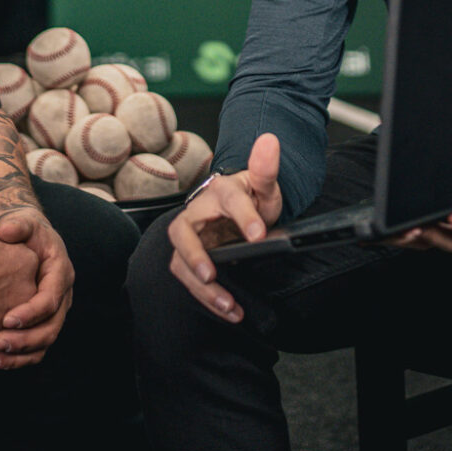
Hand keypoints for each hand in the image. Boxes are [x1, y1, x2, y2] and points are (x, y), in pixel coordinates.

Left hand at [0, 205, 73, 369]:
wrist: (22, 243)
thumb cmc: (22, 233)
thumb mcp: (23, 222)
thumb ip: (17, 224)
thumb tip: (5, 230)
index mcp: (60, 273)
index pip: (51, 299)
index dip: (31, 312)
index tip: (5, 319)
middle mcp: (61, 297)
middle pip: (50, 329)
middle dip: (24, 341)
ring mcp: (51, 315)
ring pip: (42, 345)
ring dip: (16, 357)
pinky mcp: (39, 327)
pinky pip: (31, 351)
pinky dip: (12, 359)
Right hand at [166, 133, 283, 321]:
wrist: (240, 210)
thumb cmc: (250, 197)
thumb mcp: (264, 186)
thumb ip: (267, 169)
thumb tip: (270, 141)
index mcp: (221, 191)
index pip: (230, 200)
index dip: (243, 217)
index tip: (259, 236)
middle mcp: (198, 213)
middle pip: (183, 233)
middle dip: (194, 255)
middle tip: (211, 274)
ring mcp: (191, 239)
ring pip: (182, 263)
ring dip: (202, 288)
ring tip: (228, 304)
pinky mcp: (190, 259)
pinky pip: (190, 280)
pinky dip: (207, 298)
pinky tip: (229, 310)